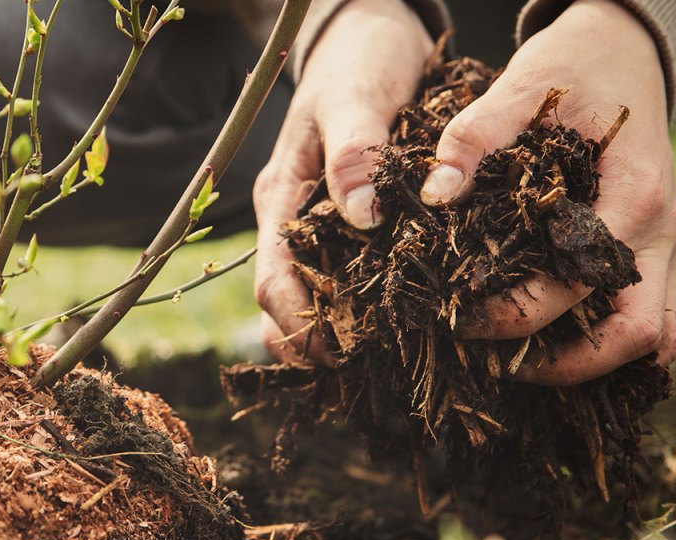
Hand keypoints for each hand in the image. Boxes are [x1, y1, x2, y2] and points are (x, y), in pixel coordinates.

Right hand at [254, 0, 432, 361]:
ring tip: (386, 358)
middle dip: (314, 343)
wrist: (372, 32)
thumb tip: (362, 217)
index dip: (296, 324)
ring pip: (316, 297)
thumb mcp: (355, 97)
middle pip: (286, 303)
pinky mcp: (353, 223)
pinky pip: (351, 276)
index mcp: (281, 198)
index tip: (338, 352)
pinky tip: (404, 322)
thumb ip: (355, 153)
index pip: (271, 279)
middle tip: (366, 369)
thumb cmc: (358, 60)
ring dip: (340, 332)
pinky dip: (367, 305)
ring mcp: (321, 224)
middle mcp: (295, 221)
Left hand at [419, 0, 675, 384]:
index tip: (461, 320)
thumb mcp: (520, 88)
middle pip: (636, 334)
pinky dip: (606, 343)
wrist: (622, 52)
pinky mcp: (650, 250)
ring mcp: (661, 246)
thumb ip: (474, 137)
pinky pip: (646, 318)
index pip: (579, 283)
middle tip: (496, 364)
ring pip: (651, 336)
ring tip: (520, 365)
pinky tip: (549, 346)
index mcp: (632, 196)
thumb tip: (436, 193)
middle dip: (566, 363)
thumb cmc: (572, 71)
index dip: (519, 314)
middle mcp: (657, 232)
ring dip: (593, 362)